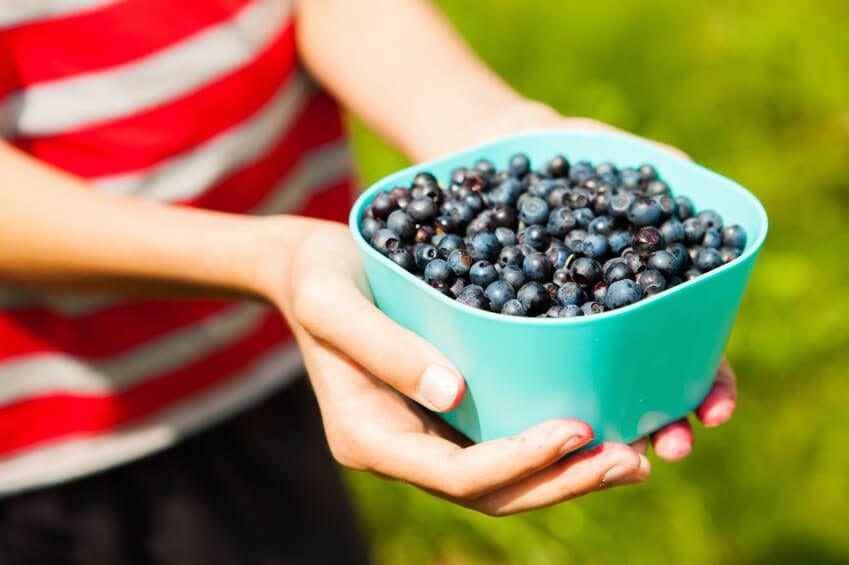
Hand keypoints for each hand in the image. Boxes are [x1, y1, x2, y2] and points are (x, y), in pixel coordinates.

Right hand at [262, 220, 648, 515]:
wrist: (310, 269)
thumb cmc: (318, 279)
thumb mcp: (334, 304)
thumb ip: (385, 348)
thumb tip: (455, 394)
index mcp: (371, 438)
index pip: (455, 475)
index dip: (518, 462)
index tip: (576, 430)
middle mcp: (402, 449)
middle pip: (490, 492)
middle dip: (561, 482)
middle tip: (629, 459)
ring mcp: (426, 435)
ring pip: (503, 479)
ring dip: (568, 473)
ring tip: (634, 454)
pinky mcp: (447, 412)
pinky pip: (503, 442)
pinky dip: (553, 443)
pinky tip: (601, 425)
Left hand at [455, 99, 737, 461]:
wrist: (494, 149)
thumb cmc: (564, 150)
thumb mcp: (607, 153)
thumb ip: (649, 168)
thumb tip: (686, 176)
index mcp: (644, 295)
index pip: (691, 352)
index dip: (708, 384)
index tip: (714, 412)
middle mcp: (604, 322)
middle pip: (643, 384)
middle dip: (661, 421)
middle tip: (666, 448)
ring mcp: (555, 328)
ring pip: (584, 387)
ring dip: (602, 422)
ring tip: (604, 445)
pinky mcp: (506, 325)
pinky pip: (521, 360)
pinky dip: (533, 389)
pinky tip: (532, 416)